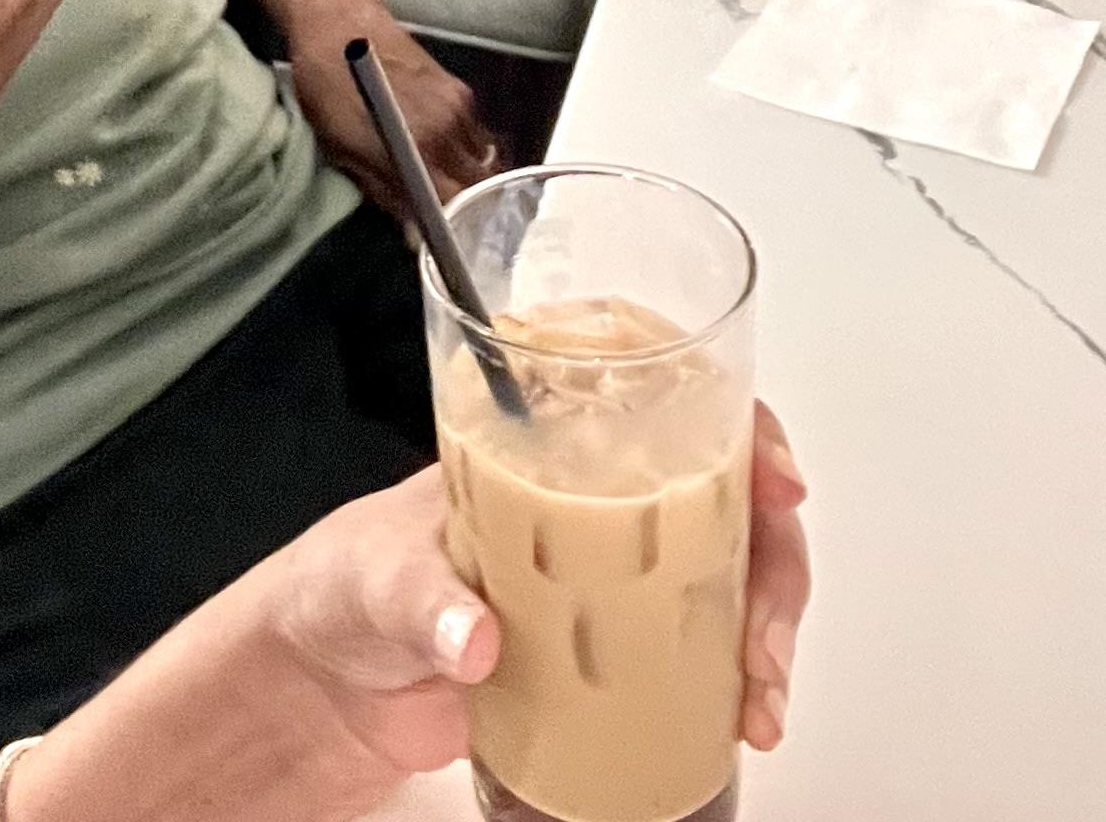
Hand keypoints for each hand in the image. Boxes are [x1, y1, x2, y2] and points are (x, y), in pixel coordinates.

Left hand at [255, 405, 808, 780]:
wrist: (332, 684)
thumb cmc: (350, 587)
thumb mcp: (379, 575)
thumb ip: (424, 602)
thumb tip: (475, 637)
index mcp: (543, 440)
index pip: (662, 392)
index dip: (735, 422)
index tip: (773, 477)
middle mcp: (593, 494)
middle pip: (723, 485)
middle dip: (772, 548)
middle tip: (767, 624)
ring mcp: (615, 570)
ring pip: (731, 564)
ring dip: (768, 621)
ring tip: (760, 691)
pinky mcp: (617, 646)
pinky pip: (704, 643)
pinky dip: (741, 676)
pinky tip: (748, 715)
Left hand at [284, 0, 498, 215]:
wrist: (339, 21)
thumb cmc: (328, 87)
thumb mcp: (343, 148)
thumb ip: (385, 192)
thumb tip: (416, 235)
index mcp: (418, 148)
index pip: (457, 207)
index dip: (454, 230)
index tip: (444, 242)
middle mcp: (449, 128)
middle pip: (479, 186)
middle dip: (469, 207)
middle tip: (449, 219)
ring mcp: (459, 105)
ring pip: (483, 160)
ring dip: (470, 177)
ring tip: (446, 185)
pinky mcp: (460, 88)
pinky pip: (477, 134)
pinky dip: (468, 150)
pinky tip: (444, 151)